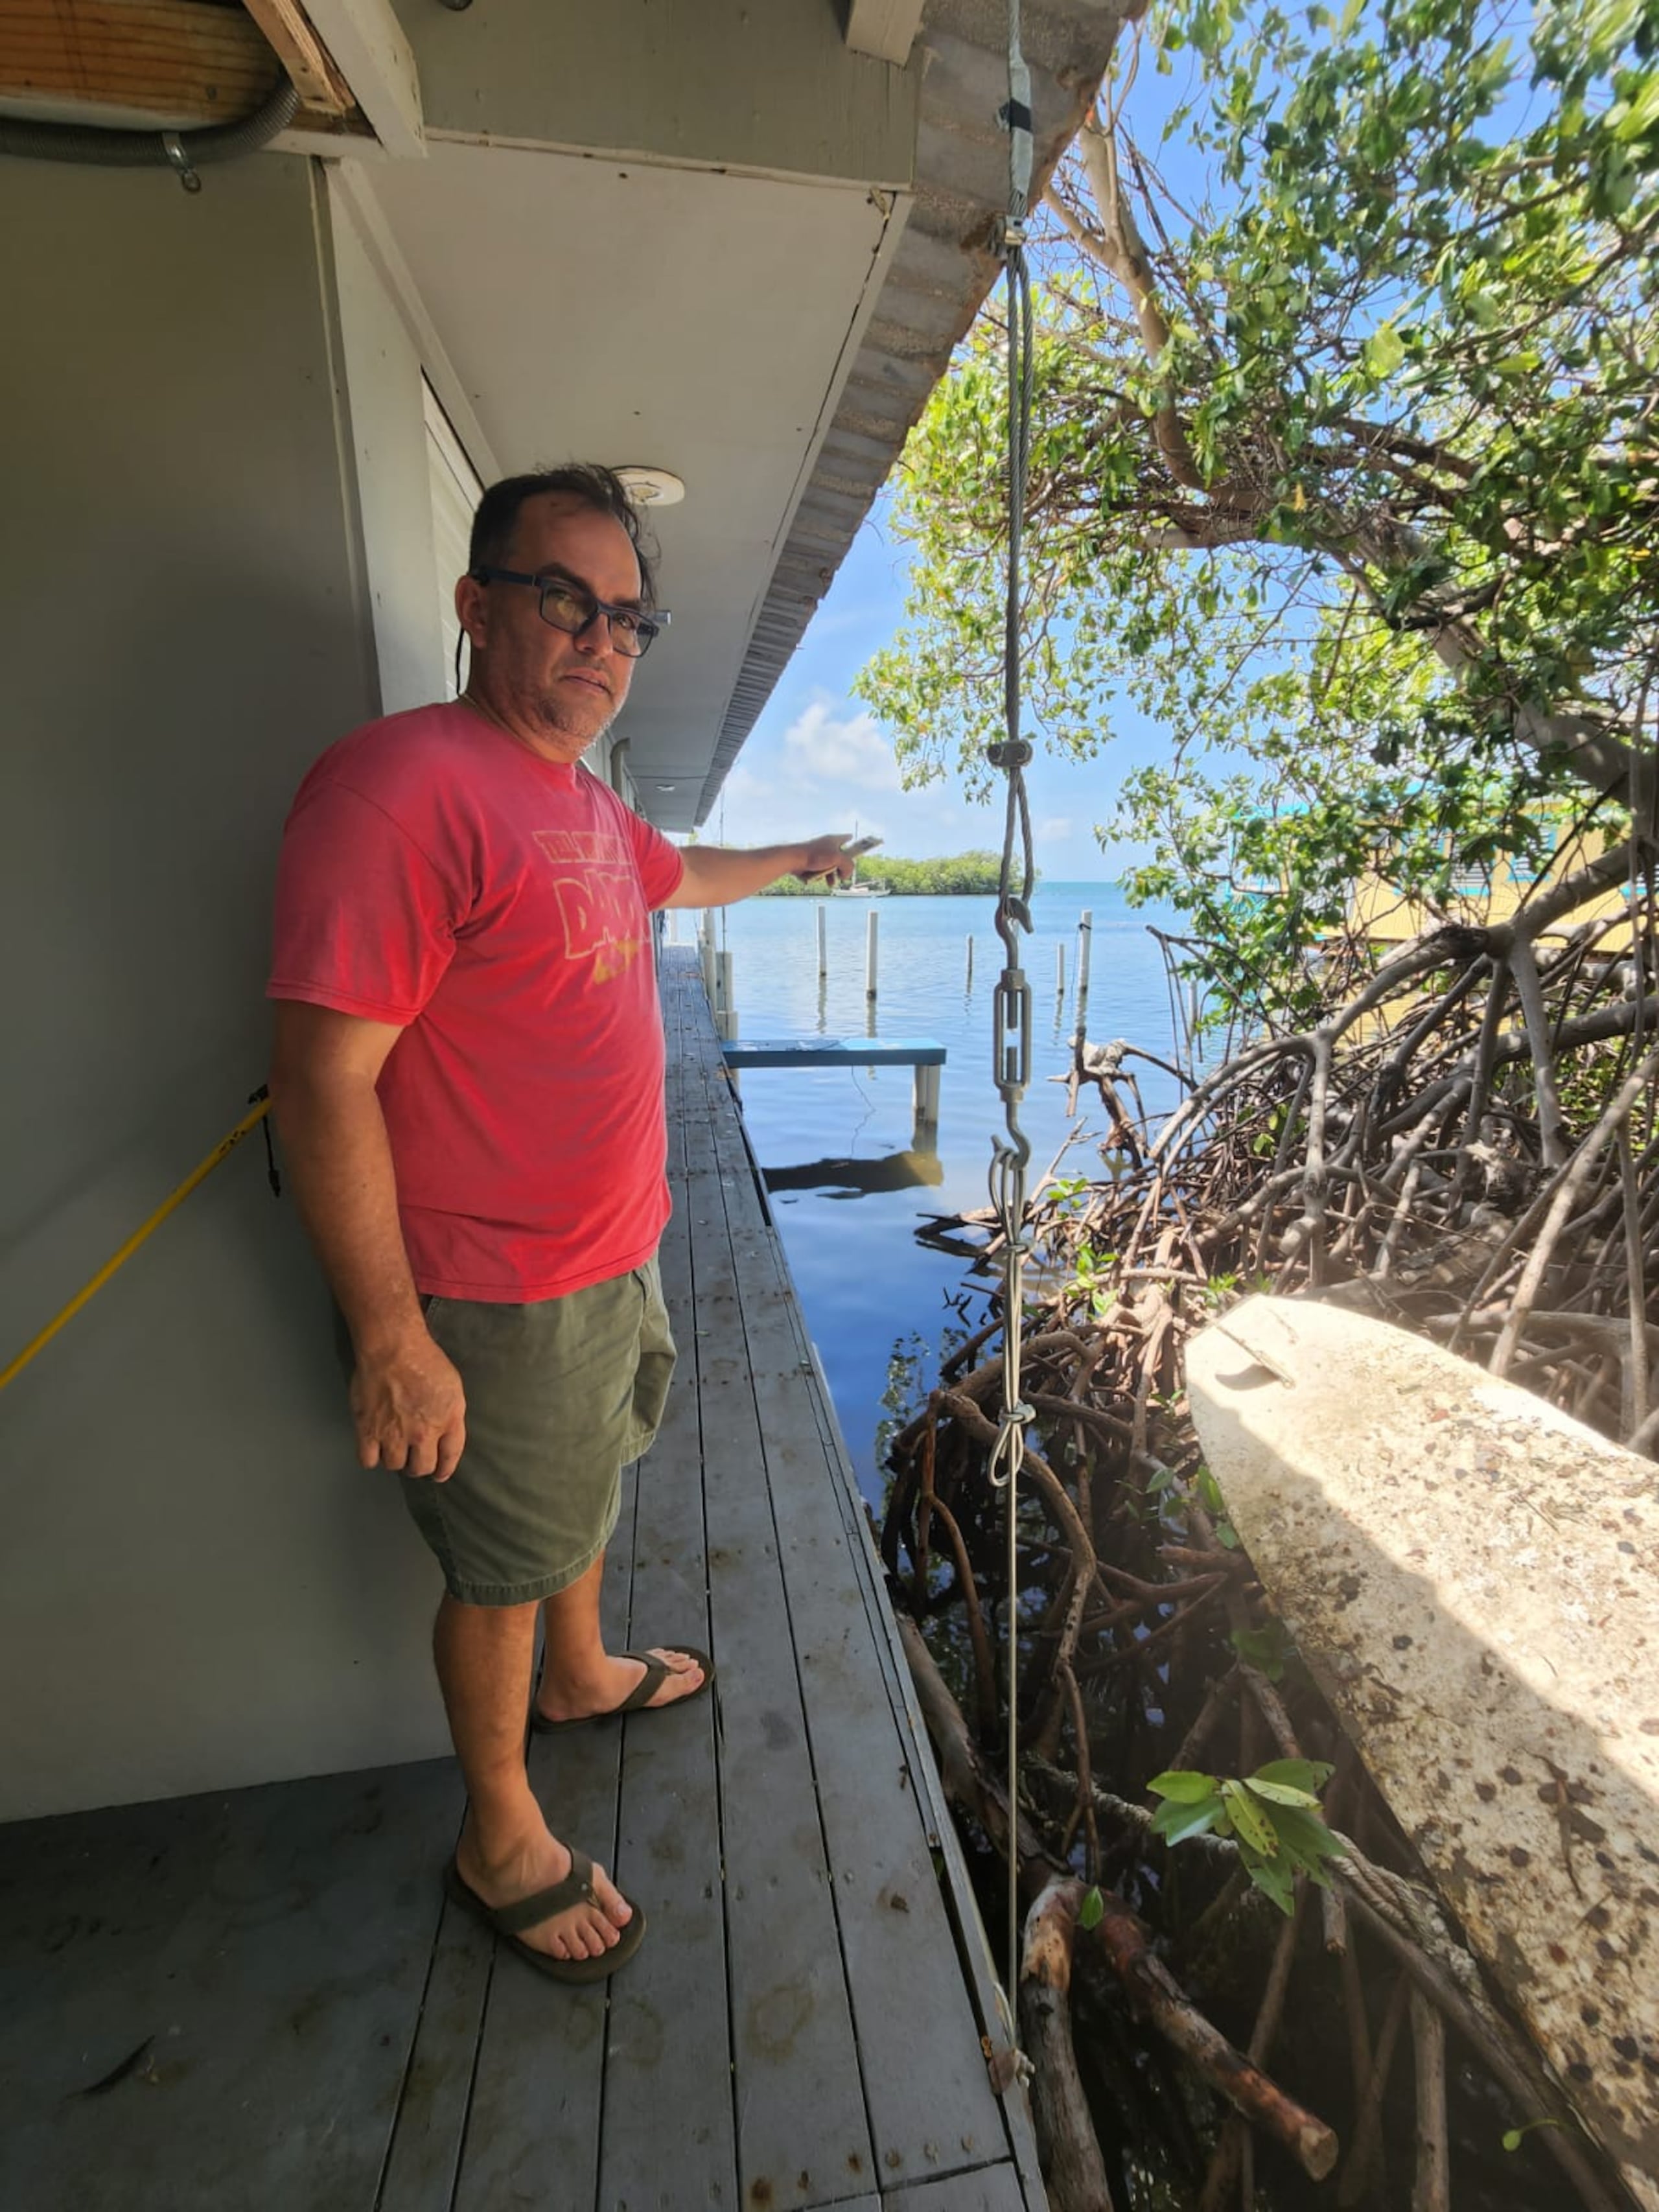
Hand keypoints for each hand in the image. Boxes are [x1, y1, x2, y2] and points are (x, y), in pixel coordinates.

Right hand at [350, 1329, 466, 1479]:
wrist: (393, 1348)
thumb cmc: (425, 1359)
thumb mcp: (453, 1386)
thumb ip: (451, 1413)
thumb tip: (445, 1431)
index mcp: (448, 1421)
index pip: (450, 1457)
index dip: (444, 1469)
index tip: (439, 1474)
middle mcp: (423, 1434)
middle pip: (422, 1467)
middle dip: (419, 1466)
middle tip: (413, 1458)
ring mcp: (395, 1435)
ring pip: (395, 1466)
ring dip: (395, 1459)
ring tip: (392, 1447)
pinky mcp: (369, 1432)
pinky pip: (368, 1461)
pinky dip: (371, 1457)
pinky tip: (373, 1447)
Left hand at [793, 834, 859, 885]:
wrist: (792, 859)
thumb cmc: (815, 856)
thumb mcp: (838, 859)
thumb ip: (848, 865)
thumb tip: (846, 874)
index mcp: (832, 840)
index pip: (846, 838)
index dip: (851, 842)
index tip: (854, 845)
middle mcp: (824, 845)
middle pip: (838, 857)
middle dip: (840, 869)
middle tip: (842, 876)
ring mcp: (815, 853)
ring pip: (827, 866)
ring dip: (829, 876)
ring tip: (829, 884)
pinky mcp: (807, 861)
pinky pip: (816, 870)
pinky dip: (816, 875)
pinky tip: (814, 877)